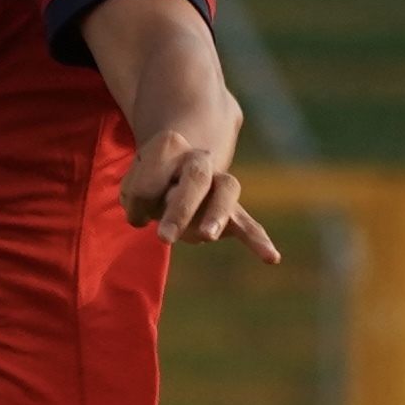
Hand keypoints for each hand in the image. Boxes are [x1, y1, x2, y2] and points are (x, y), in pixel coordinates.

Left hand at [120, 126, 282, 257]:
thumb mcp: (132, 185)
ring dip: (217, 214)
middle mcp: (199, 160)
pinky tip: (272, 257)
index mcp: (170, 147)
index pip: (152, 176)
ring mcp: (218, 183)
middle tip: (164, 239)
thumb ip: (139, 196)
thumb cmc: (148, 182)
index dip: (138, 198)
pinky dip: (258, 240)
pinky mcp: (230, 209)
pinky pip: (246, 222)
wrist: (175, 166)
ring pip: (226, 190)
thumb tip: (154, 218)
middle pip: (196, 177)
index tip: (134, 215)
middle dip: (181, 208)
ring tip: (208, 237)